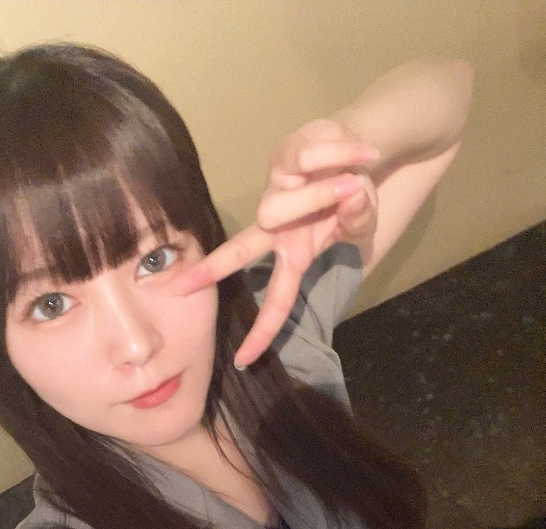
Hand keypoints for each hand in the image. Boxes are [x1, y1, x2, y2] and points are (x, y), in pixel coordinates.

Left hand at [170, 120, 378, 367]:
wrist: (363, 150)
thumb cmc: (354, 195)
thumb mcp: (364, 220)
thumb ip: (359, 219)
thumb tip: (351, 197)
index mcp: (294, 251)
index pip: (277, 298)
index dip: (263, 329)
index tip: (243, 360)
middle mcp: (277, 224)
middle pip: (243, 248)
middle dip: (215, 268)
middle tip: (180, 289)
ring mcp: (278, 189)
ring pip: (281, 206)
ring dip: (323, 194)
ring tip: (356, 182)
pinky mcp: (287, 154)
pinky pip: (313, 158)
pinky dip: (345, 155)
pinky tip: (365, 154)